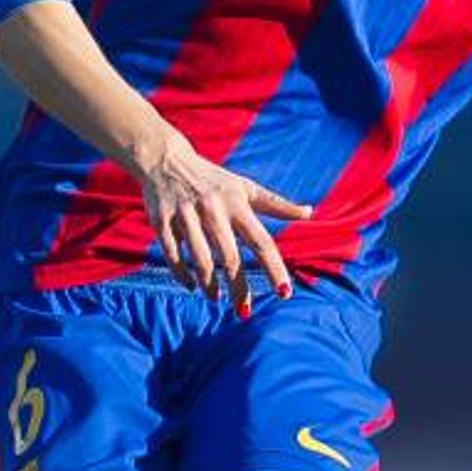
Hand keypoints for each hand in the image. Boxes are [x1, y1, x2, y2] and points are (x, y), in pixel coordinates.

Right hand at [131, 130, 307, 309]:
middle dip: (238, 288)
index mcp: (237, 204)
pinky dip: (182, 275)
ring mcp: (185, 215)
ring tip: (217, 299)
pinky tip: (191, 287)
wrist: (166, 159)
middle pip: (230, 258)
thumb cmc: (213, 179)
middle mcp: (213, 210)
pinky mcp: (161, 220)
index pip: (261, 241)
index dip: (274, 268)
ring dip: (209, 285)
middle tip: (244, 311)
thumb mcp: (245, 187)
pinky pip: (172, 255)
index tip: (284, 292)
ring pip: (200, 260)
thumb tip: (310, 212)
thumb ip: (277, 205)